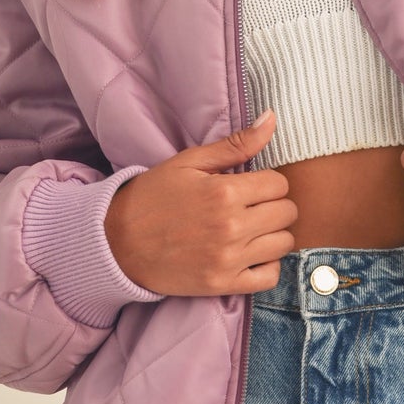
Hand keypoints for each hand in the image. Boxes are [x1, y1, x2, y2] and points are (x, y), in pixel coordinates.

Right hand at [104, 109, 297, 295]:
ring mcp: (229, 259)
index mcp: (224, 192)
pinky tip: (251, 254)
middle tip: (253, 206)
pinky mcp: (223, 284)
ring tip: (252, 229)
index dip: (268, 182)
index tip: (252, 186)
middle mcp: (231, 226)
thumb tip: (271, 119)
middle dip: (274, 205)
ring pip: (284, 243)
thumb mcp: (188, 162)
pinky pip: (270, 276)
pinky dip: (267, 265)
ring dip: (273, 233)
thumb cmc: (152, 197)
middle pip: (287, 213)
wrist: (116, 242)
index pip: (279, 184)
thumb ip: (235, 144)